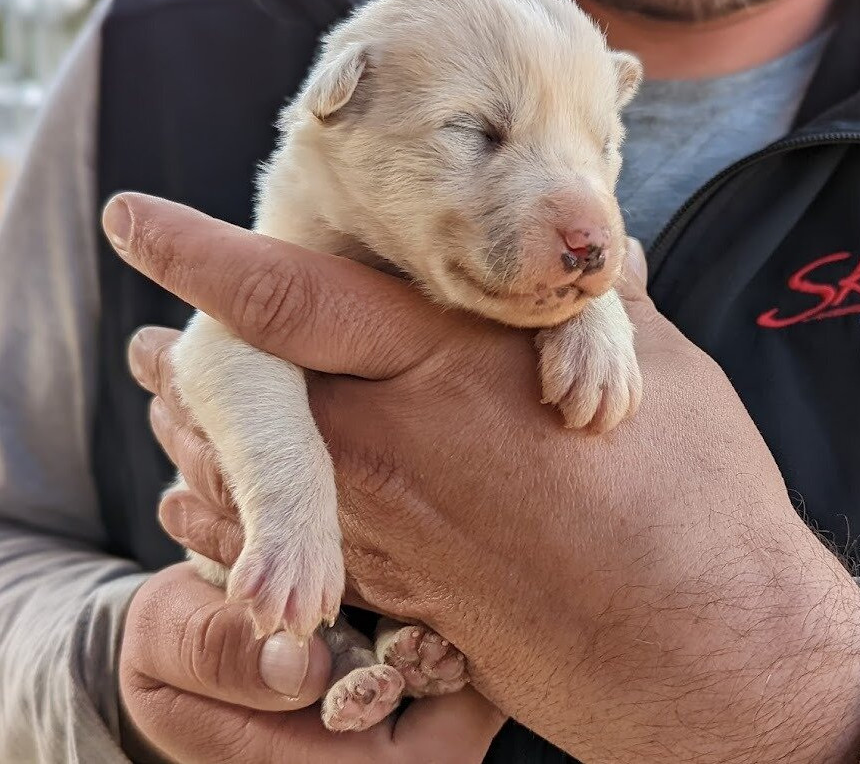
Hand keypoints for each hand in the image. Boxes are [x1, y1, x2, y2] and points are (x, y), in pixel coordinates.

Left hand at [108, 192, 859, 763]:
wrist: (705, 653)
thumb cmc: (696, 507)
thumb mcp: (658, 373)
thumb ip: (599, 308)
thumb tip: (599, 258)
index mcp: (447, 373)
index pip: (291, 299)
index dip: (204, 255)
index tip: (138, 223)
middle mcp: (393, 454)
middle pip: (258, 388)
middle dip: (213, 354)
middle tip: (182, 334)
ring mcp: (392, 534)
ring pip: (267, 474)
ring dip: (231, 439)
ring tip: (207, 411)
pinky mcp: (408, 591)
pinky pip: (309, 540)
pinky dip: (274, 512)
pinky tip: (285, 498)